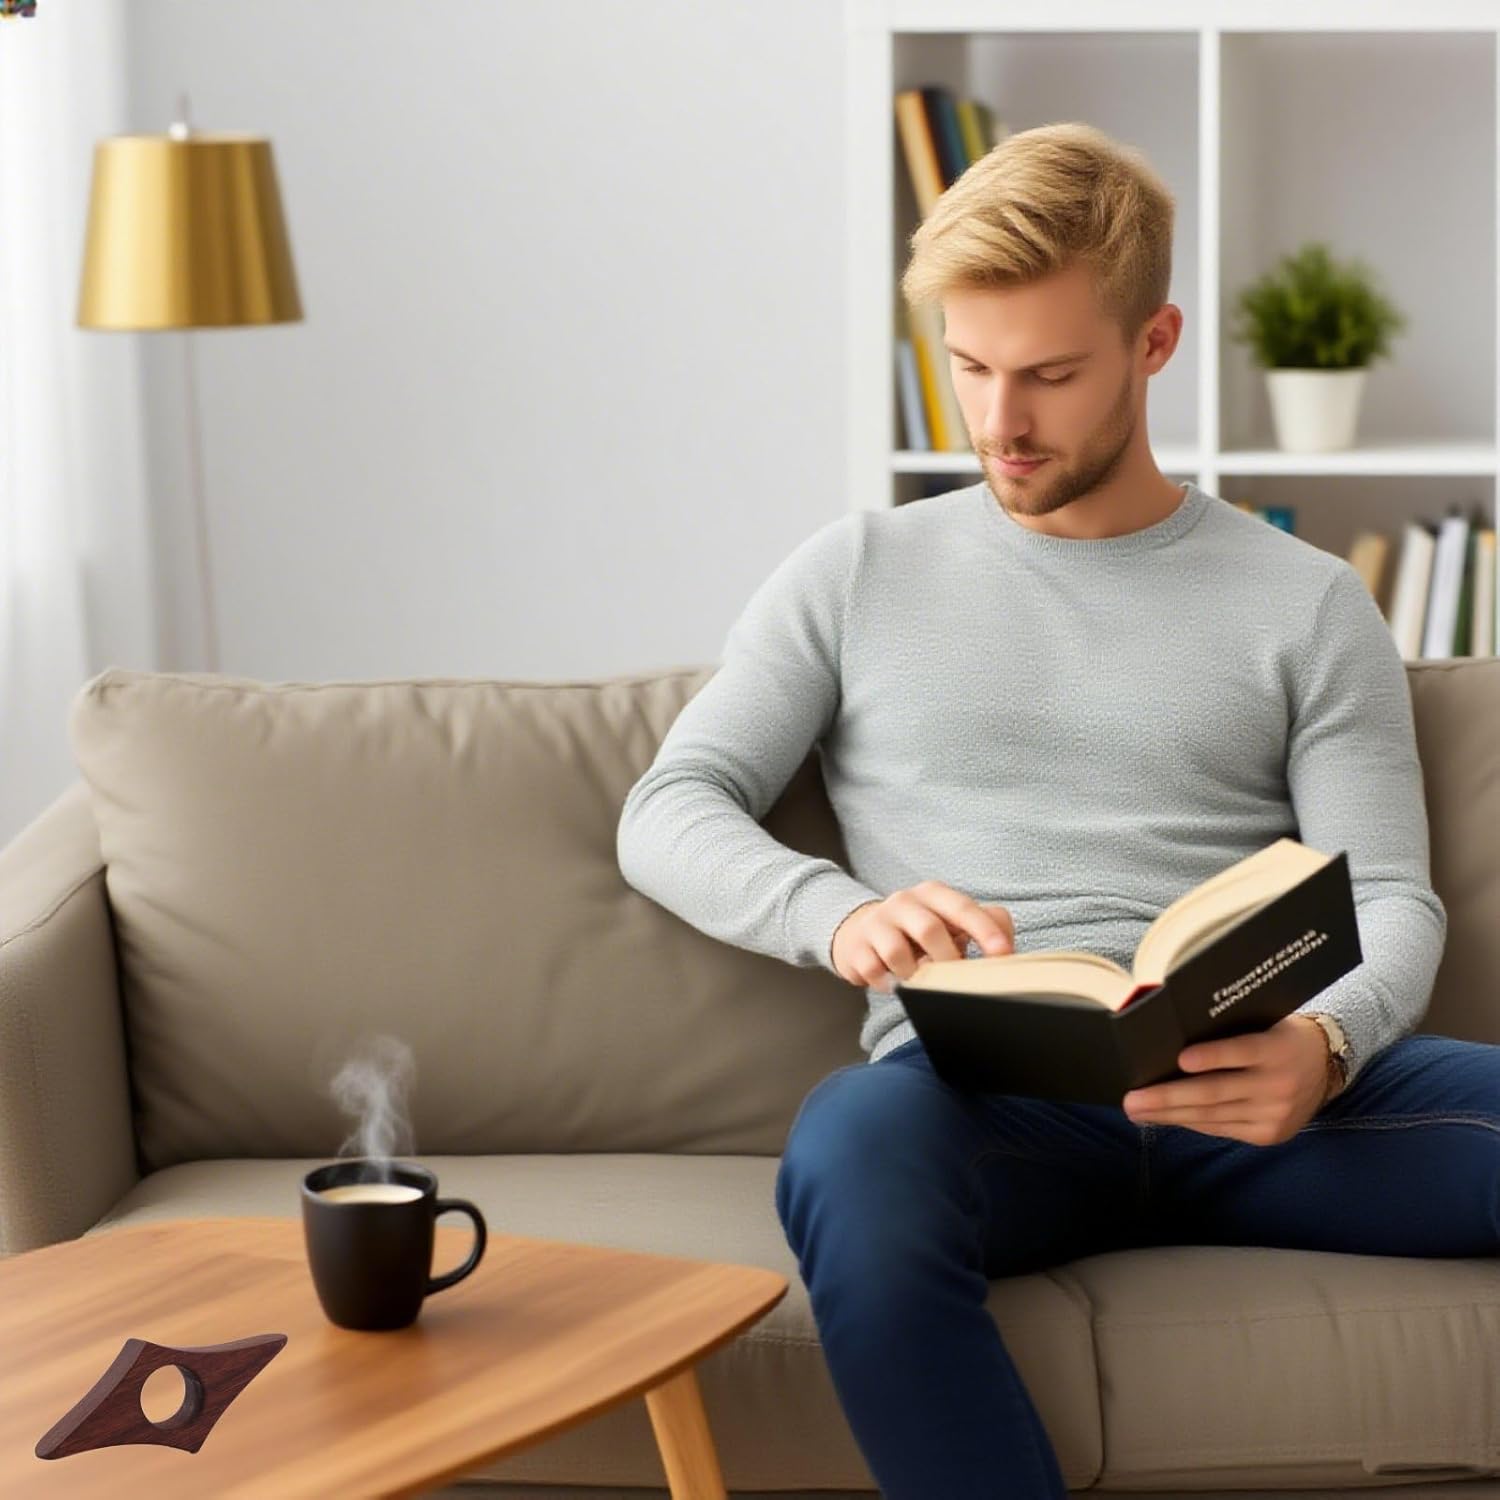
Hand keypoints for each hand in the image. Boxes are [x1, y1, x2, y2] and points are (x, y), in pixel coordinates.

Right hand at [830, 882, 1014, 991]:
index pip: (962, 907)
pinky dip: (888, 983)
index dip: (984, 930)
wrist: (863, 931)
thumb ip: (986, 925)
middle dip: (947, 960)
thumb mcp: (952, 920)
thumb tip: (1009, 950)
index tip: (1003, 954)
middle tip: (959, 981)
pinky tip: (894, 983)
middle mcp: (904, 902)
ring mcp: (877, 924)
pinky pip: (873, 970)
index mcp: (933, 894)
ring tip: (921, 982)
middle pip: (929, 929)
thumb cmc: (920, 930)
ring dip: (914, 974)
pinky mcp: (857, 948)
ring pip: (897, 952)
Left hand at [1121, 1015, 1333, 1145]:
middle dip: (1167, 1098)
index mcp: (1276, 1048)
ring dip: (1170, 1115)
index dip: (1211, 1056)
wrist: (1326, 1067)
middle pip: (1215, 1091)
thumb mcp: (1262, 1025)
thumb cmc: (1276, 1036)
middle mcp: (1278, 1084)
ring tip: (1137, 1112)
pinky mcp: (1270, 1134)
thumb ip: (1228, 1034)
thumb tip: (1172, 1045)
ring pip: (1213, 1115)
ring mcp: (1275, 1113)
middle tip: (1131, 1100)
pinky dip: (1190, 1123)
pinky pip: (1221, 1129)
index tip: (1180, 1059)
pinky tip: (1165, 1119)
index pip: (1241, 1051)